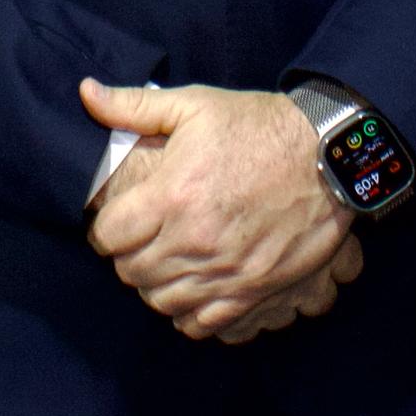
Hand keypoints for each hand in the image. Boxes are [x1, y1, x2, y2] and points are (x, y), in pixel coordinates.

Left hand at [79, 80, 347, 340]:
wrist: (329, 156)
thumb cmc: (258, 127)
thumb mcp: (194, 105)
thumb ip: (133, 105)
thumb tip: (86, 92)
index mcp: (172, 195)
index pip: (108, 236)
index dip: (107, 229)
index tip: (118, 222)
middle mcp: (194, 240)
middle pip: (131, 273)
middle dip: (129, 256)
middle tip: (142, 240)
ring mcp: (224, 272)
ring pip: (161, 301)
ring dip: (157, 284)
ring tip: (167, 263)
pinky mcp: (253, 292)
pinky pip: (201, 324)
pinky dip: (190, 312)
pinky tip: (194, 288)